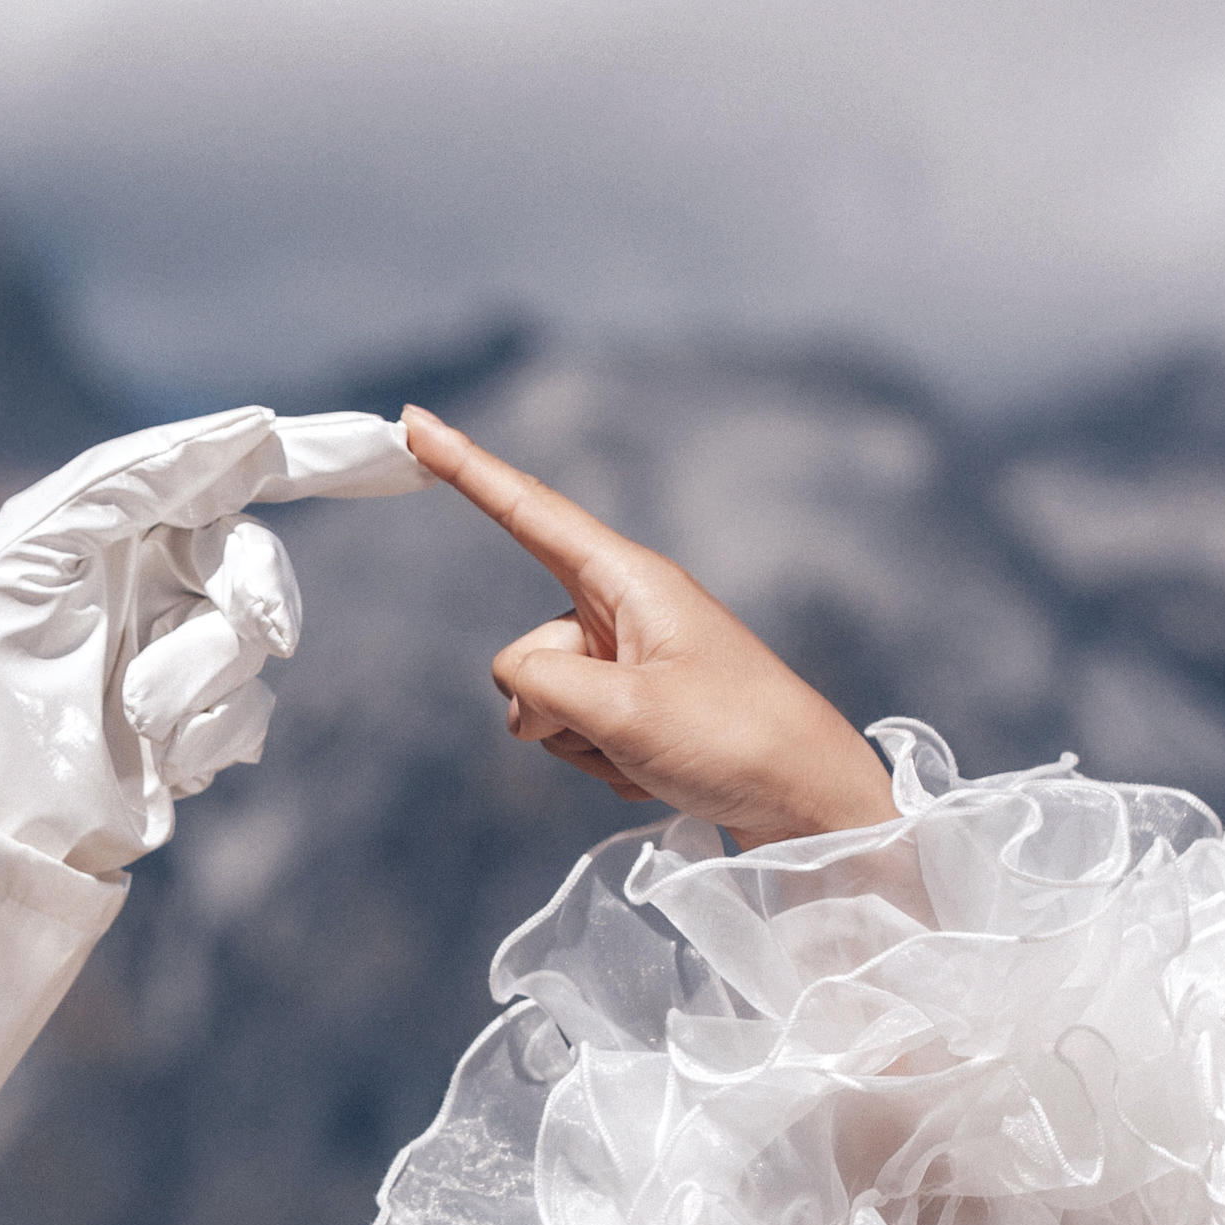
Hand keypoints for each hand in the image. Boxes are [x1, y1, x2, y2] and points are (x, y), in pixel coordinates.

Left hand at [0, 406, 424, 872]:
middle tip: (269, 624)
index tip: (406, 446)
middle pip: (253, 559)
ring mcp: (169, 657)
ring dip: (200, 679)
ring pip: (251, 646)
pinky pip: (246, 717)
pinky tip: (154, 755)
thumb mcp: (40, 546)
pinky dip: (207, 734)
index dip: (324, 452)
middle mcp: (145, 579)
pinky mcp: (185, 733)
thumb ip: (141, 474)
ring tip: (133, 716)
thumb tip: (254, 423)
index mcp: (109, 520)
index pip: (236, 467)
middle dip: (261, 587)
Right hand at [401, 406, 895, 844]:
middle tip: (625, 732)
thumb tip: (518, 692)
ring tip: (655, 755)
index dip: (465, 466)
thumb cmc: (734, 740)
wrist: (812, 802)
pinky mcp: (638, 708)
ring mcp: (630, 663)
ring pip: (546, 702)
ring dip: (582, 743)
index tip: (413, 421)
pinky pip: (578, 735)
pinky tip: (662, 773)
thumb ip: (542, 686)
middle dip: (550, 707)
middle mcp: (625, 611)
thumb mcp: (624, 712)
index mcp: (629, 582)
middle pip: (529, 651)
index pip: (529, 510)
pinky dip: (606, 763)